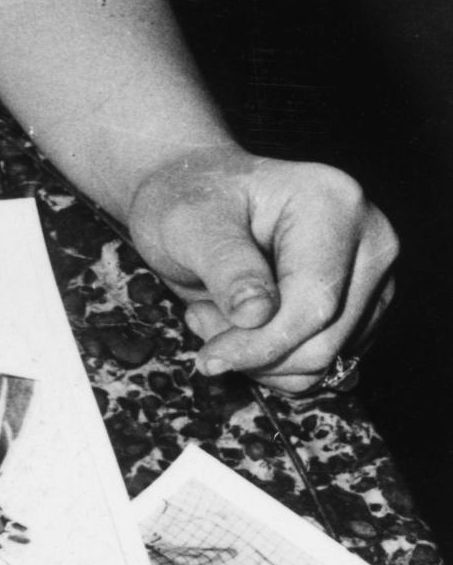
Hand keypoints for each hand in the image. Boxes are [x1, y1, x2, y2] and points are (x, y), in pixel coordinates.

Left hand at [124, 146, 398, 394]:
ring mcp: (375, 278)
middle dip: (255, 350)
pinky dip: (275, 361)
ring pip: (326, 360)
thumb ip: (226, 266)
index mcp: (336, 203)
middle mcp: (372, 240)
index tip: (210, 359)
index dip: (261, 343)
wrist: (201, 199)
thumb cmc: (191, 200)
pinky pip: (325, 365)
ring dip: (260, 357)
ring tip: (214, 313)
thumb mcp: (189, 223)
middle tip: (198, 316)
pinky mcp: (364, 310)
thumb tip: (257, 315)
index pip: (315, 302)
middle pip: (327, 340)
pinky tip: (240, 325)